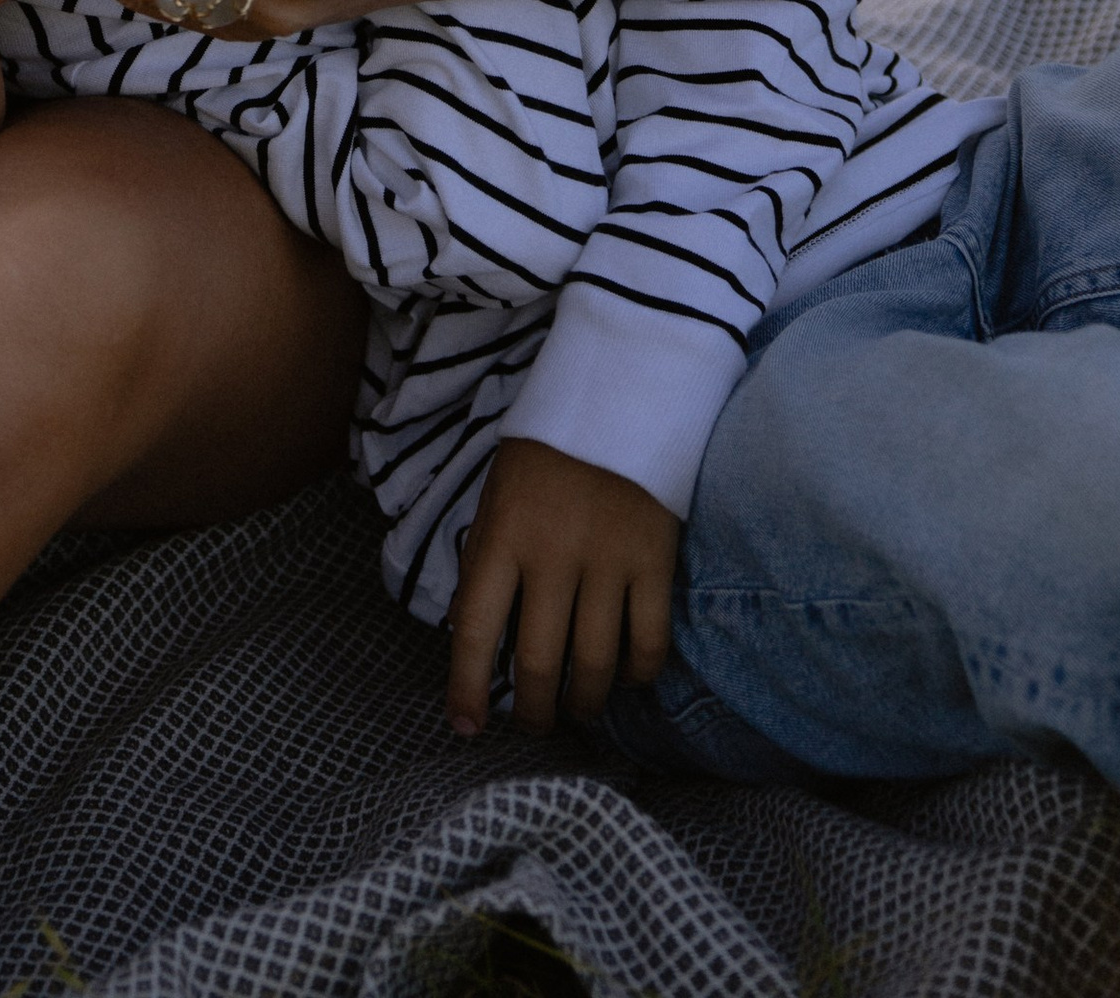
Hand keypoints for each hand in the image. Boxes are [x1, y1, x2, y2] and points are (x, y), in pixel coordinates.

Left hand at [444, 437, 678, 735]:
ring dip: (586, 702)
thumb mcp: (496, 496)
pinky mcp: (655, 560)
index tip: (465, 727)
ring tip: (579, 710)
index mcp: (502, 534)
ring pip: (596, 664)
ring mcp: (608, 560)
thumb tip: (469, 635)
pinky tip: (628, 677)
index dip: (466, 689)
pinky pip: (649, 641)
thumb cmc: (544, 453)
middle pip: (540, 663)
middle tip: (534, 724)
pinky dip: (639, 673)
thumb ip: (485, 562)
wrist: (617, 392)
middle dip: (533, 711)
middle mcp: (552, 554)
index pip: (474, 631)